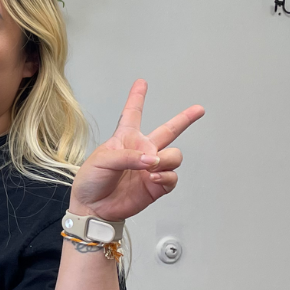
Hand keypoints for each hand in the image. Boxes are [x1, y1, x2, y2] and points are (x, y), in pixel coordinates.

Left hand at [69, 80, 203, 221]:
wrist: (93, 207)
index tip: (141, 83)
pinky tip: (152, 177)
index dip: (137, 97)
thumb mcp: (102, 160)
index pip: (133, 114)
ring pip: (174, 156)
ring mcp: (151, 168)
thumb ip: (128, 156)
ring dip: (166, 160)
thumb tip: (152, 160)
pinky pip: (172, 177)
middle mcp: (142, 151)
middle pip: (168, 131)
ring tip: (150, 167)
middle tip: (199, 109)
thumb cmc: (91, 180)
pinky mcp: (156, 185)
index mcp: (125, 139)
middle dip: (185, 119)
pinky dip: (165, 176)